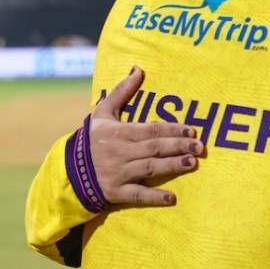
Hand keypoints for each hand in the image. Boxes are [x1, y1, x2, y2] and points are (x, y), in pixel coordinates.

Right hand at [90, 66, 205, 206]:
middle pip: (154, 148)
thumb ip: (122, 91)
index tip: (192, 130)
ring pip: (149, 168)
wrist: (69, 170)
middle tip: (200, 147)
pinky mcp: (116, 192)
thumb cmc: (92, 139)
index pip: (151, 130)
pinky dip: (154, 197)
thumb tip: (138, 69)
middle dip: (178, 146)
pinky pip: (137, 195)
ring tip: (192, 163)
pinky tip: (171, 198)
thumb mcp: (103, 113)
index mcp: (119, 132)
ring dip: (171, 166)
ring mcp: (118, 173)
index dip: (172, 129)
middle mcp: (120, 152)